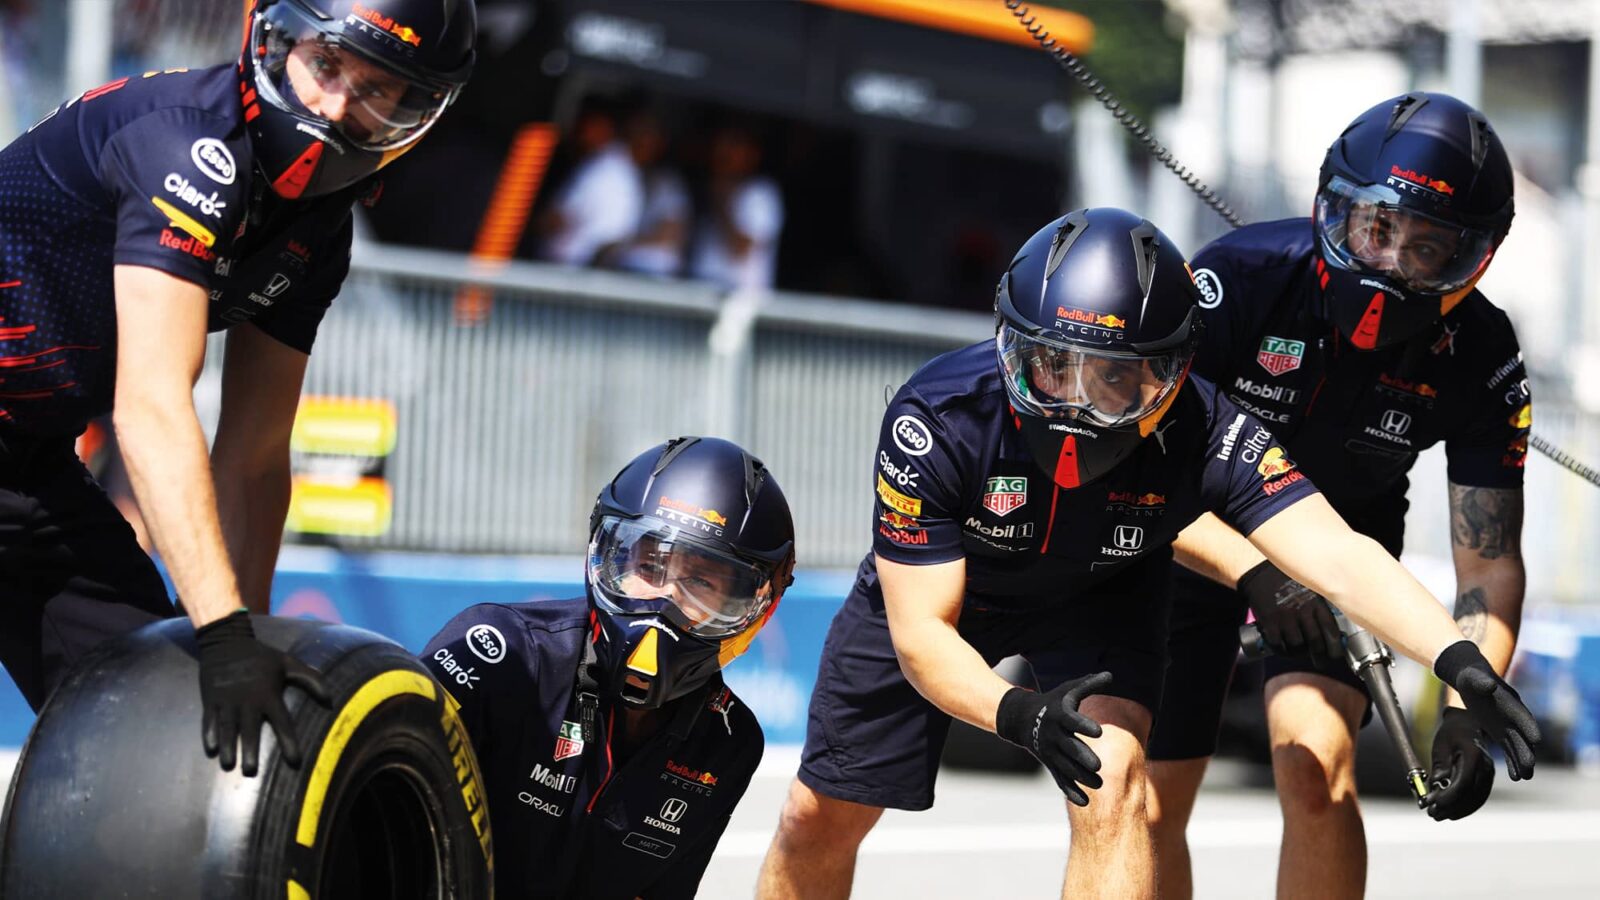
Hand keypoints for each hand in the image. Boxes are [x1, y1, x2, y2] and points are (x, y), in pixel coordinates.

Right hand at [196, 611, 330, 776]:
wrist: (226, 642)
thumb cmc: (261, 657)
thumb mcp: (288, 663)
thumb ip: (311, 679)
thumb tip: (330, 699)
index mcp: (268, 694)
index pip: (282, 722)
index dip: (289, 742)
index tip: (295, 761)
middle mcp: (247, 701)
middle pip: (250, 730)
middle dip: (250, 751)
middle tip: (251, 772)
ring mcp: (227, 701)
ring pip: (227, 728)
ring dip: (228, 747)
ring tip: (229, 766)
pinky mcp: (210, 700)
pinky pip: (208, 720)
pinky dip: (208, 734)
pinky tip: (209, 749)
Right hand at [994, 672, 1110, 805]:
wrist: (1021, 717)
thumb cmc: (1052, 702)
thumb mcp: (1068, 690)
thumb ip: (1089, 684)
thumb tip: (1110, 675)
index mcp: (1060, 715)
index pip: (1072, 720)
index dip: (1084, 725)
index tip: (1099, 731)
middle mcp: (1054, 734)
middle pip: (1069, 748)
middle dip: (1083, 758)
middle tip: (1098, 766)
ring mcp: (1050, 751)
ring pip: (1066, 767)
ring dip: (1081, 777)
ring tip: (1099, 784)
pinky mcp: (1049, 763)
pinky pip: (1059, 779)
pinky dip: (1071, 791)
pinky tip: (1085, 801)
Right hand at [1236, 560, 1344, 668]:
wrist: (1259, 571)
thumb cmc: (1287, 580)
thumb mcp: (1310, 587)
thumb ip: (1321, 605)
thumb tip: (1335, 627)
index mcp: (1316, 602)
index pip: (1332, 631)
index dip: (1336, 647)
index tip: (1336, 655)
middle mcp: (1302, 610)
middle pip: (1315, 642)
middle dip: (1319, 656)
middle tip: (1320, 662)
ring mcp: (1285, 617)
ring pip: (1297, 645)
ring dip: (1299, 654)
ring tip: (1300, 654)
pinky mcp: (1269, 621)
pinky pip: (1278, 644)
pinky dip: (1282, 651)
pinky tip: (1284, 650)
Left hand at [1423, 707, 1494, 820]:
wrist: (1468, 725)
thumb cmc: (1451, 734)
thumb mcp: (1441, 745)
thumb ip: (1440, 765)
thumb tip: (1437, 784)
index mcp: (1474, 756)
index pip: (1462, 783)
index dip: (1447, 797)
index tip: (1431, 803)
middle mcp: (1486, 767)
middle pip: (1469, 795)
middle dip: (1449, 807)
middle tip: (1431, 814)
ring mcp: (1489, 774)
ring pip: (1475, 800)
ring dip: (1457, 811)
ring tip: (1438, 816)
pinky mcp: (1488, 780)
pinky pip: (1479, 798)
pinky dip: (1466, 807)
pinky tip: (1452, 813)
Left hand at [1433, 640, 1539, 780]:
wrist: (1471, 679)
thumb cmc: (1473, 677)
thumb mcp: (1474, 678)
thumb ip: (1482, 683)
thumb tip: (1489, 686)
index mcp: (1511, 702)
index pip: (1522, 716)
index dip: (1528, 726)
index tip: (1536, 739)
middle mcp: (1513, 716)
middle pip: (1522, 736)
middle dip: (1526, 751)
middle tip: (1529, 767)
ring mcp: (1508, 726)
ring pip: (1517, 746)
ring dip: (1521, 761)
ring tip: (1524, 777)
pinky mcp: (1499, 732)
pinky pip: (1508, 749)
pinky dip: (1512, 762)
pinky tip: (1515, 777)